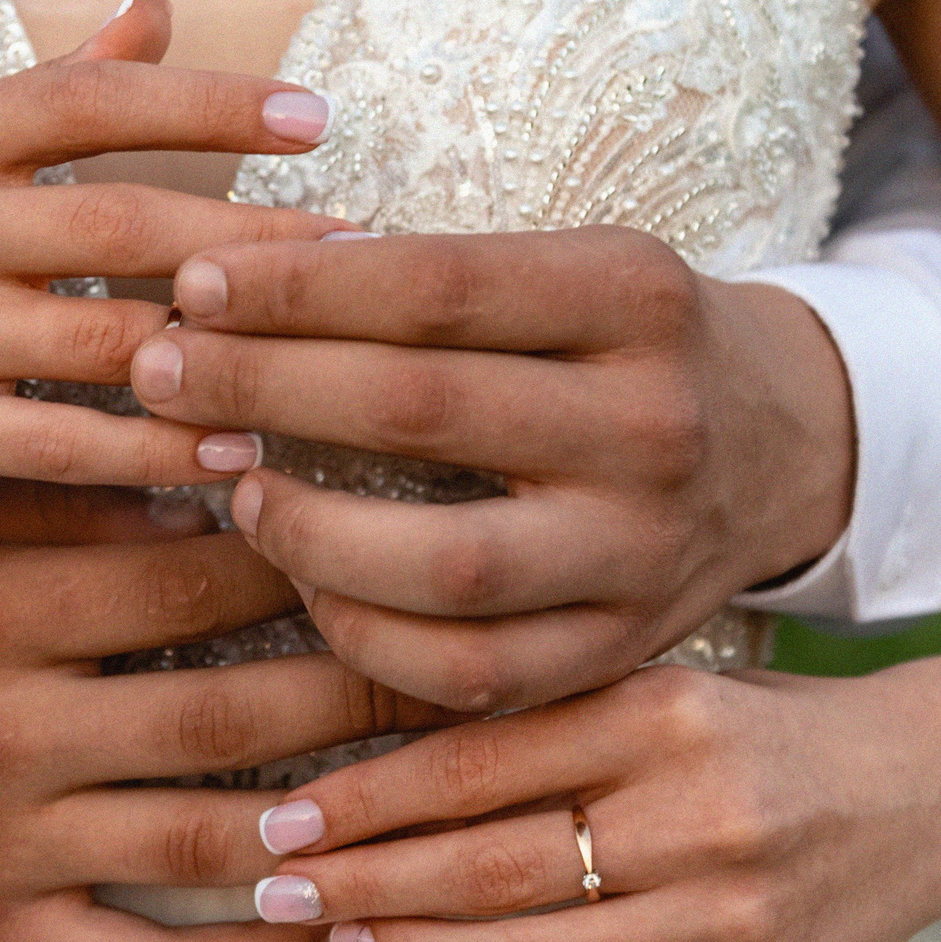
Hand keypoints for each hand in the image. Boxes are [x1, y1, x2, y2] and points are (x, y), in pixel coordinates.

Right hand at [0, 0, 352, 519]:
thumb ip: (48, 88)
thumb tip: (157, 4)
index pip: (94, 98)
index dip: (214, 103)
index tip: (322, 117)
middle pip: (123, 218)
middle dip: (257, 238)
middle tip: (369, 252)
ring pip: (106, 335)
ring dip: (227, 350)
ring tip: (329, 358)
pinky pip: (63, 441)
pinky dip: (158, 448)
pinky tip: (237, 449)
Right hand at [0, 477, 457, 941]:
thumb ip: (36, 501)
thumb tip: (194, 475)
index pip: (197, 574)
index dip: (317, 555)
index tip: (403, 535)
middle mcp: (4, 725)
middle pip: (234, 705)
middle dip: (365, 684)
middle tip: (470, 662)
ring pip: (208, 840)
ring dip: (334, 823)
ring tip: (433, 793)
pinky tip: (321, 940)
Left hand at [126, 227, 853, 709]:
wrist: (782, 444)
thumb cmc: (622, 341)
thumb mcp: (566, 268)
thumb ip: (425, 281)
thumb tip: (222, 289)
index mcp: (636, 296)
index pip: (437, 285)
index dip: (297, 287)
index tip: (192, 283)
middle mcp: (655, 424)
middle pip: (424, 410)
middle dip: (265, 388)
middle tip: (158, 373)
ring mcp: (644, 551)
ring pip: (444, 565)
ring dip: (305, 530)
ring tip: (229, 485)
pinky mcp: (620, 650)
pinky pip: (466, 672)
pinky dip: (362, 635)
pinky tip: (304, 584)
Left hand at [246, 665, 940, 941]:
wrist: (931, 786)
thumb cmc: (763, 730)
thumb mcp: (663, 685)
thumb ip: (551, 720)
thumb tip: (381, 765)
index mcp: (660, 710)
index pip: (475, 763)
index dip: (365, 799)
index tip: (286, 819)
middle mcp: (696, 806)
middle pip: (490, 862)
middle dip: (366, 883)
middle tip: (280, 889)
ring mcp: (732, 909)